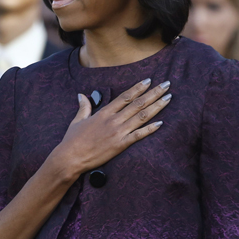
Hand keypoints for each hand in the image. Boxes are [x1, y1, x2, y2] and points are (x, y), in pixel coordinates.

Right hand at [47, 78, 169, 182]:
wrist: (70, 158)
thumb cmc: (72, 140)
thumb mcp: (77, 121)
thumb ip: (83, 107)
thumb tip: (81, 95)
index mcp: (104, 113)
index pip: (125, 97)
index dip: (138, 88)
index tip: (149, 80)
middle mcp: (113, 120)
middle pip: (138, 104)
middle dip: (154, 93)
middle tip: (167, 85)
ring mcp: (118, 132)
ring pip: (141, 117)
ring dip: (156, 106)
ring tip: (168, 98)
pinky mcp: (120, 145)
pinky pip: (138, 135)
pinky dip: (150, 129)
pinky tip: (161, 123)